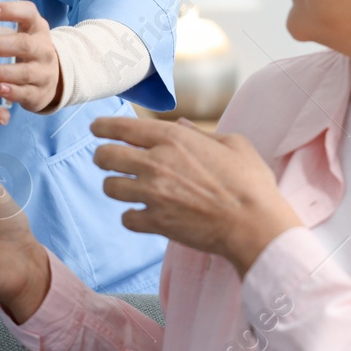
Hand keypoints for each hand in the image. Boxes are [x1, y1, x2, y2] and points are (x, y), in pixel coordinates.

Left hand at [0, 0, 61, 113]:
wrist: (50, 78)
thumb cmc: (18, 51)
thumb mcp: (3, 38)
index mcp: (34, 27)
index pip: (27, 12)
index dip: (10, 10)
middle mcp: (42, 48)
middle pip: (24, 44)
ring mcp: (43, 72)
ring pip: (24, 71)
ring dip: (2, 71)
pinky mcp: (39, 93)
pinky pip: (26, 93)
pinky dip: (13, 92)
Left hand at [89, 116, 302, 277]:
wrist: (254, 225)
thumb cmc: (250, 183)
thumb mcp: (233, 144)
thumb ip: (202, 133)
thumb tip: (181, 125)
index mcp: (174, 139)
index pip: (122, 127)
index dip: (103, 126)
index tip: (96, 128)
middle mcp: (156, 163)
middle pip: (105, 156)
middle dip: (102, 156)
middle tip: (107, 160)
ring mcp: (153, 194)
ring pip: (110, 187)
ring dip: (117, 186)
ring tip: (128, 189)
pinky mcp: (156, 222)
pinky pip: (126, 218)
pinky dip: (132, 216)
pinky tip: (144, 215)